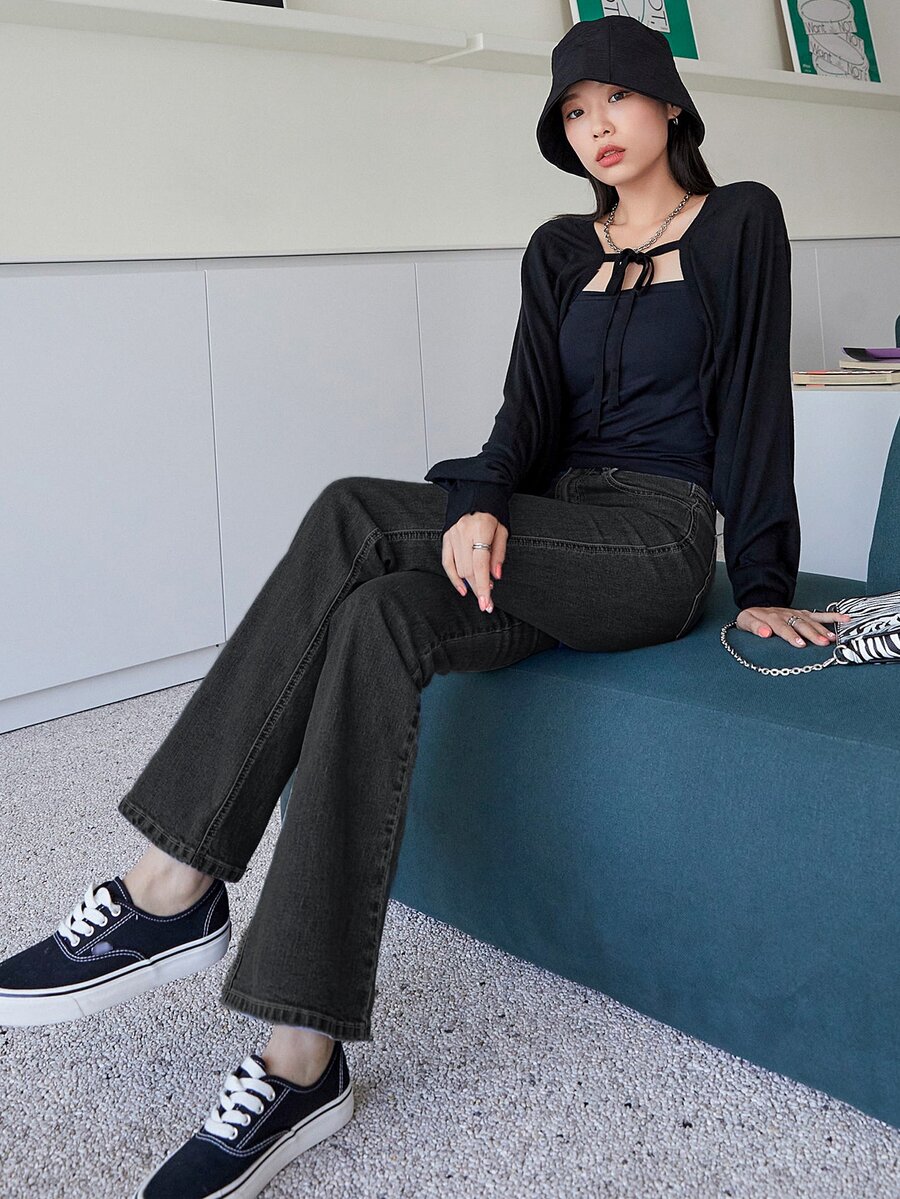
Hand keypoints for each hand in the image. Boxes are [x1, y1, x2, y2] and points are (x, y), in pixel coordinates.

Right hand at [442, 512, 507, 612]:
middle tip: (488, 602)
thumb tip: (495, 576)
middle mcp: (463, 534)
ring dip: (470, 584)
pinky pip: (446, 563)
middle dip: (478, 589)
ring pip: (458, 569)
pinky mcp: (445, 537)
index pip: (480, 566)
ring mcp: (452, 536)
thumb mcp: (503, 530)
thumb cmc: (493, 511)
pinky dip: (454, 578)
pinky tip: (463, 589)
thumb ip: (499, 554)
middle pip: (468, 571)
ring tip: (482, 590)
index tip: (486, 604)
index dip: (482, 587)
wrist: (476, 491)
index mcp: (480, 530)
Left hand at [736, 605, 852, 647]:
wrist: (756, 609)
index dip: (792, 636)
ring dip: (823, 629)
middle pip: (801, 625)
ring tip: (832, 638)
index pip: (783, 628)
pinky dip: (833, 616)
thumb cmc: (751, 619)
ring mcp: (797, 613)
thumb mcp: (746, 622)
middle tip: (822, 643)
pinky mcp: (804, 614)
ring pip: (812, 621)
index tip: (800, 644)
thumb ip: (755, 627)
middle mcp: (787, 614)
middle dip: (812, 634)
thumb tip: (765, 633)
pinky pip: (819, 614)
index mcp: (772, 618)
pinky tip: (845, 619)